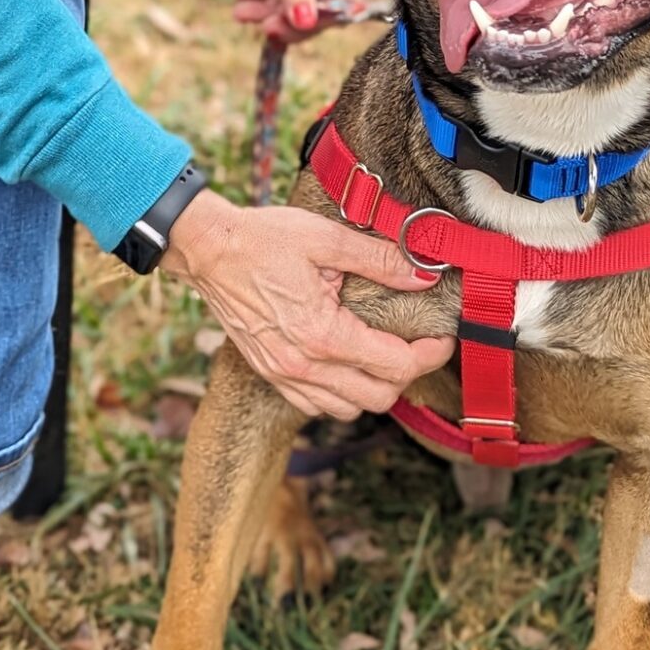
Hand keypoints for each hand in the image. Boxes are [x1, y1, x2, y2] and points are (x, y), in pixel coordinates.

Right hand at [166, 189, 453, 419]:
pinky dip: (341, 394)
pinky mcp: (270, 374)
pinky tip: (347, 364)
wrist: (208, 249)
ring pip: (348, 409)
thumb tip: (424, 274)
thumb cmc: (263, 240)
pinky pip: (316, 406)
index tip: (441, 338)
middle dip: (407, 374)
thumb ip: (381, 261)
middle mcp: (303, 366)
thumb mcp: (327, 239)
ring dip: (374, 388)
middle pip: (378, 398)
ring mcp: (284, 375)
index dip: (430, 355)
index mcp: (322, 334)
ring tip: (383, 354)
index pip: (395, 367)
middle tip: (416, 344)